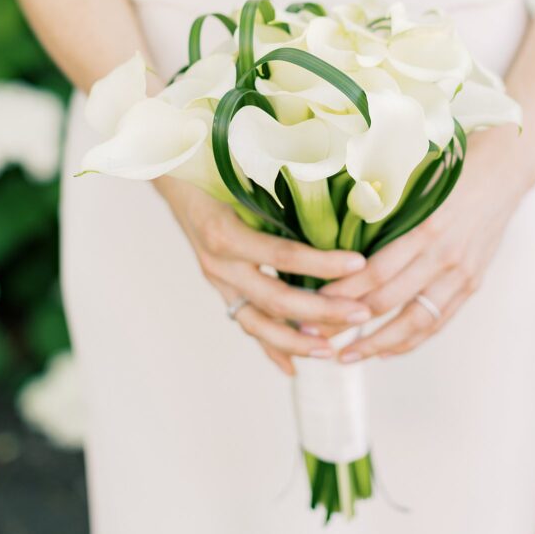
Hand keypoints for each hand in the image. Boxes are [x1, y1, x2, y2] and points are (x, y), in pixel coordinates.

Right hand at [155, 177, 371, 374]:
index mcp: (226, 233)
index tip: (360, 263)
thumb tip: (336, 187)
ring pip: (258, 324)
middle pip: (276, 299)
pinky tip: (293, 366)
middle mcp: (219, 263)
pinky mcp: (220, 288)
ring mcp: (217, 280)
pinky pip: (246, 323)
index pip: (284, 255)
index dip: (323, 263)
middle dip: (322, 311)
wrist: (173, 175)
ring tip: (331, 351)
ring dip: (297, 341)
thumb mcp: (242, 174)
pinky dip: (270, 347)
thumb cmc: (214, 167)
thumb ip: (279, 189)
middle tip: (361, 314)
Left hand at [321, 126, 534, 361]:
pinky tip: (385, 350)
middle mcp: (445, 255)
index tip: (313, 299)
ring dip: (378, 343)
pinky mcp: (473, 283)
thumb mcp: (417, 178)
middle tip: (317, 331)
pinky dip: (411, 340)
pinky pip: (439, 321)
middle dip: (349, 321)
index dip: (343, 290)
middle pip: (390, 300)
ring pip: (415, 322)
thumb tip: (338, 226)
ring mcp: (462, 273)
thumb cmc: (454, 166)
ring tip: (347, 356)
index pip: (376, 270)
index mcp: (427, 227)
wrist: (506, 169)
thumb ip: (384, 205)